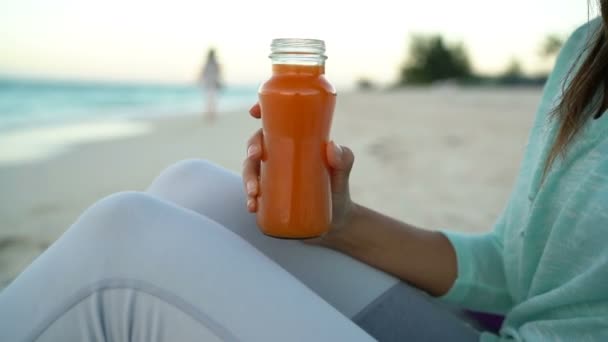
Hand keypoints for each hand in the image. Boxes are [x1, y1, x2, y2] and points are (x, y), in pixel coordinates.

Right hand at [242, 103, 357, 239]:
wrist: (336, 219)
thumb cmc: (337, 187)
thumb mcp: (342, 171)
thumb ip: (343, 159)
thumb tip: (330, 147)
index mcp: (294, 141)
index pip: (274, 121)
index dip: (261, 110)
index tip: (254, 113)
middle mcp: (278, 155)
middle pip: (257, 143)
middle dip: (251, 148)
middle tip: (255, 157)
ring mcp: (271, 175)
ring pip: (250, 169)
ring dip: (247, 179)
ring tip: (254, 193)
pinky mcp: (268, 196)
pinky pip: (252, 193)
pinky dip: (249, 199)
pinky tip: (252, 206)